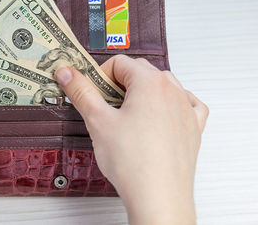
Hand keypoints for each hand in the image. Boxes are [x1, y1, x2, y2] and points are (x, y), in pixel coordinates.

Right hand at [54, 55, 207, 224]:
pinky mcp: (193, 126)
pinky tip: (160, 114)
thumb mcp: (98, 121)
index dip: (100, 75)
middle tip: (104, 103)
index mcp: (150, 83)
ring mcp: (186, 108)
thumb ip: (81, 92)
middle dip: (119, 83)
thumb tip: (68, 73)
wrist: (159, 196)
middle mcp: (172, 91)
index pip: (119, 63)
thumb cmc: (134, 163)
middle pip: (140, 71)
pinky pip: (186, 104)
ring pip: (162, 85)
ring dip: (143, 92)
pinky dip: (171, 103)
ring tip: (128, 113)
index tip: (92, 90)